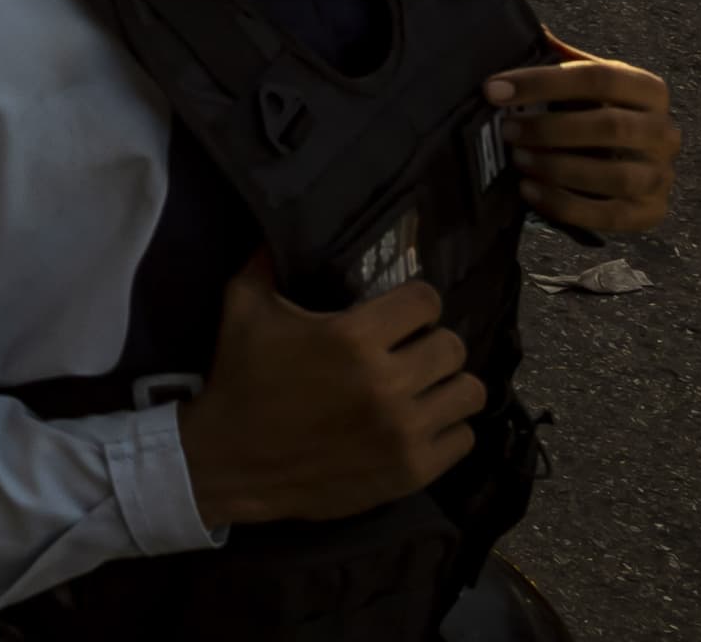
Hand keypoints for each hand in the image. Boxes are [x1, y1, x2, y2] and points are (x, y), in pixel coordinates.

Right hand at [176, 255, 481, 526]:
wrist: (231, 462)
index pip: (426, 302)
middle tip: (410, 351)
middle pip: (453, 346)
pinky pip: (464, 439)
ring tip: (424, 387)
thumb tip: (279, 230)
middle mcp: (387, 382)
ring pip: (469, 393)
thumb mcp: (242, 309)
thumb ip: (265, 263)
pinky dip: (447, 428)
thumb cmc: (241, 379)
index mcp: (352, 337)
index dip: (415, 302)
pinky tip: (421, 422)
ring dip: (447, 385)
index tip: (401, 312)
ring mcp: (404, 431)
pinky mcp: (412, 471)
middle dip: (431, 342)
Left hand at [489, 53, 678, 232]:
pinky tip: (530, 191)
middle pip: (610, 127)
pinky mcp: (652, 212)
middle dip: (549, 129)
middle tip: (506, 129)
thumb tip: (512, 25)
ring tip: (518, 160)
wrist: (625, 160)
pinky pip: (611, 215)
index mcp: (648, 90)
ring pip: (616, 175)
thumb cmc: (590, 109)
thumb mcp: (579, 80)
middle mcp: (664, 132)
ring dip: (559, 168)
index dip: (542, 81)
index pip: (598, 77)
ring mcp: (662, 175)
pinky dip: (566, 205)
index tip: (493, 88)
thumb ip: (553, 56)